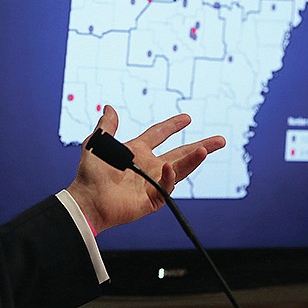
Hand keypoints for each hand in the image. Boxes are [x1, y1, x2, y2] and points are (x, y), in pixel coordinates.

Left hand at [67, 105, 224, 233]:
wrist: (87, 200)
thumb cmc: (90, 174)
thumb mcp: (97, 144)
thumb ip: (107, 126)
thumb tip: (109, 107)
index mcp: (137, 151)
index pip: (159, 135)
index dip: (173, 126)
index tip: (187, 118)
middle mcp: (149, 166)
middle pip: (180, 153)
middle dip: (201, 146)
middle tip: (220, 140)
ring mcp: (152, 182)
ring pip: (180, 168)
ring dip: (194, 159)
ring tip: (206, 149)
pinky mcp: (153, 199)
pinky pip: (167, 186)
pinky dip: (169, 176)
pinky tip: (169, 167)